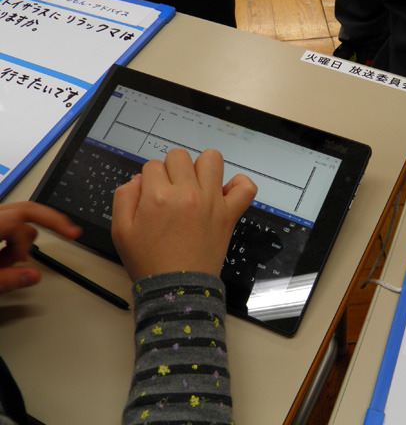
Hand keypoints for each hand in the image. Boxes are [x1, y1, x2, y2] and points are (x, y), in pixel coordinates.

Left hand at [0, 202, 81, 292]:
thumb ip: (7, 280)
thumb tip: (34, 276)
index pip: (20, 218)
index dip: (31, 238)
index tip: (49, 247)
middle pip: (27, 208)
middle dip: (51, 221)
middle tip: (72, 232)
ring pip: (17, 215)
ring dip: (22, 237)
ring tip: (10, 261)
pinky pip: (8, 221)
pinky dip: (15, 236)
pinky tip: (7, 253)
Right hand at [111, 149, 256, 281]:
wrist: (176, 287)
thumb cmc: (148, 261)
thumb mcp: (120, 231)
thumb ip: (124, 197)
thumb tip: (141, 179)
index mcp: (158, 196)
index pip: (153, 165)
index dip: (150, 180)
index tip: (152, 197)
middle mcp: (188, 193)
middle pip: (179, 156)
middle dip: (171, 170)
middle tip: (171, 192)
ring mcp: (212, 202)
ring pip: (212, 159)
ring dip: (202, 168)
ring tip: (196, 187)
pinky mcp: (229, 213)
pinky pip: (246, 187)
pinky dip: (238, 185)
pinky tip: (224, 193)